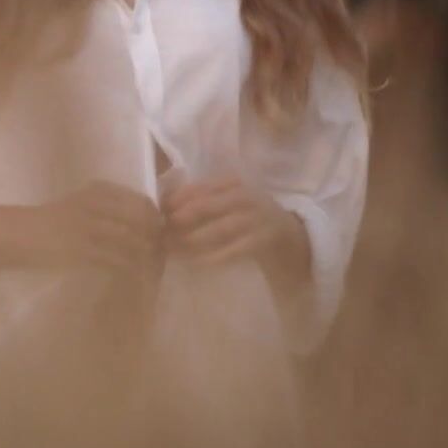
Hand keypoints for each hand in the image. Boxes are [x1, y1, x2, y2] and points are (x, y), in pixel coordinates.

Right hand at [23, 181, 164, 274]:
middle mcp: (97, 203)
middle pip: (144, 222)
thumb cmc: (48, 223)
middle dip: (157, 242)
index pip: (144, 202)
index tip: (161, 238)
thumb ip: (107, 211)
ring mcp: (90, 226)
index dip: (157, 221)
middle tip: (161, 259)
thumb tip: (144, 226)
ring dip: (147, 260)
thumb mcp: (80, 206)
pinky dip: (130, 273)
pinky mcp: (82, 250)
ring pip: (134, 242)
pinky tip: (135, 282)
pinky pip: (117, 262)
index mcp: (99, 190)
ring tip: (152, 274)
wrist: (15, 235)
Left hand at [162, 176, 292, 268]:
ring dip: (196, 239)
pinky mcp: (266, 239)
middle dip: (184, 216)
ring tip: (174, 249)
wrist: (289, 237)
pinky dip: (216, 256)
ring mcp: (259, 217)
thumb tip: (162, 208)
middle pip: (211, 204)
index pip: (202, 186)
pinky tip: (197, 264)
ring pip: (222, 227)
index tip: (159, 210)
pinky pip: (237, 248)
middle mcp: (247, 196)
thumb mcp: (227, 205)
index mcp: (234, 183)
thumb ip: (201, 202)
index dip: (179, 197)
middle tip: (163, 229)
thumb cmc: (246, 221)